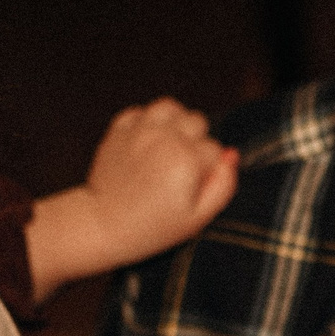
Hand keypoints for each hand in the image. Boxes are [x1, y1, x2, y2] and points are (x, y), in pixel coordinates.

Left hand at [27, 99, 238, 293]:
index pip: (215, 150)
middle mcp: (164, 138)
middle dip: (196, 142)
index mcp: (186, 159)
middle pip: (198, 121)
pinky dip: (147, 123)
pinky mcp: (119, 130)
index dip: (210, 170)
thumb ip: (223, 185)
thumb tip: (231, 156)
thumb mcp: (198, 218)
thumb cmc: (150, 228)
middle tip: (182, 168)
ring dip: (175, 124)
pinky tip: (148, 143)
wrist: (102, 226)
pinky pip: (141, 111)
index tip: (194, 186)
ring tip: (169, 147)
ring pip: (172, 107)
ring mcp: (140, 131)